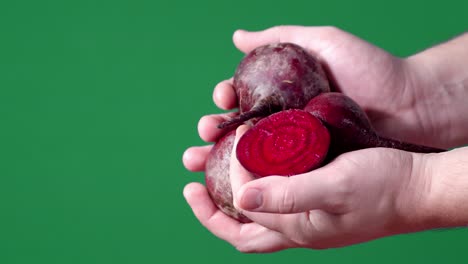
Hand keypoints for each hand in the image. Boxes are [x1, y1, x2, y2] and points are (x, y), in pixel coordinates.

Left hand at [184, 126, 430, 251]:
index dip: (214, 206)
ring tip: (220, 158)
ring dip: (235, 185)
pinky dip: (262, 175)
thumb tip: (242, 199)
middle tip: (195, 177)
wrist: (419, 185)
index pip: (241, 225)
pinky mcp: (319, 191)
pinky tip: (261, 154)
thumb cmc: (384, 188)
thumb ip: (288, 195)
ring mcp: (308, 209)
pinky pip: (280, 189)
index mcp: (298, 229)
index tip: (202, 176)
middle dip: (213, 205)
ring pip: (259, 205)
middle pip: (243, 225)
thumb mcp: (334, 188)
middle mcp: (298, 224)